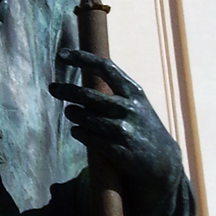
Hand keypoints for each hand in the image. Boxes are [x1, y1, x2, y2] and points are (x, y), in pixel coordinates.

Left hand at [50, 49, 183, 215]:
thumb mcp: (135, 103)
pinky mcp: (119, 150)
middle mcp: (129, 108)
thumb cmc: (142, 126)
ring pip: (84, 117)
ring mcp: (125, 130)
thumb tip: (82, 68)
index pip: (105, 67)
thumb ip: (114, 89)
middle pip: (87, 94)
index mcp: (134, 92)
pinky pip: (88, 137)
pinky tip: (77, 130)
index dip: (82, 58)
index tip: (61, 54)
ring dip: (73, 113)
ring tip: (70, 112)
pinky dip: (78, 132)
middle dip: (66, 90)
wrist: (163, 161)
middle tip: (53, 88)